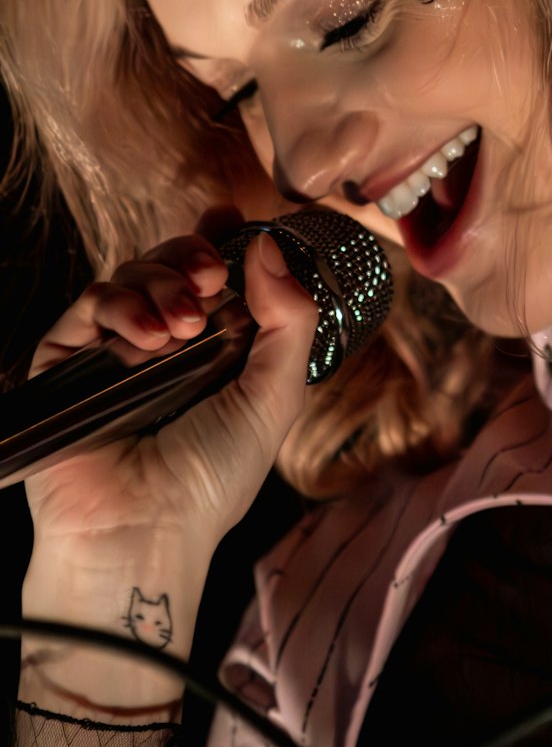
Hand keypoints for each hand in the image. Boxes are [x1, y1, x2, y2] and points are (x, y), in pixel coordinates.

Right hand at [24, 211, 317, 558]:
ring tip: (181, 326)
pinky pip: (89, 306)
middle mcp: (164, 344)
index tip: (229, 215)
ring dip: (160, 284)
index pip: (213, 273)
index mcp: (216, 347)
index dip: (219, 237)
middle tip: (209, 277)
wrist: (145, 531)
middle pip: (171, 263)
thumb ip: (288, 320)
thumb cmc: (213, 478)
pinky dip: (120, 307)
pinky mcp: (67, 363)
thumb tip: (267, 246)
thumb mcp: (276, 395)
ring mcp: (113, 351)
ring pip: (131, 275)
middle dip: (192, 256)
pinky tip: (146, 338)